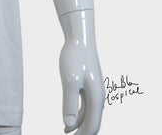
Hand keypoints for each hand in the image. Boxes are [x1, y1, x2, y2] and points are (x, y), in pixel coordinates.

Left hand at [59, 12, 104, 133]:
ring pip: (88, 115)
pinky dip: (77, 114)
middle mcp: (98, 97)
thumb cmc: (74, 58)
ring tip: (65, 132)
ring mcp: (94, 91)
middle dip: (81, 133)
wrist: (79, 39)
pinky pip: (85, 105)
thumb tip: (68, 125)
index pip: (92, 126)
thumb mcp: (70, 81)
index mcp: (96, 98)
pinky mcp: (88, 85)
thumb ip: (69, 103)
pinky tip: (68, 118)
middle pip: (92, 123)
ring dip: (78, 125)